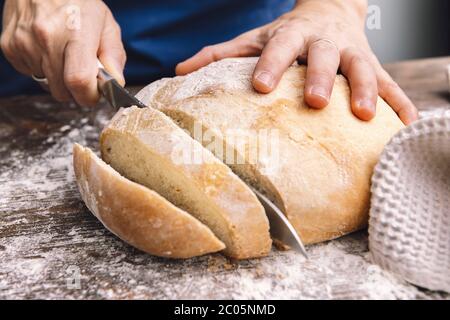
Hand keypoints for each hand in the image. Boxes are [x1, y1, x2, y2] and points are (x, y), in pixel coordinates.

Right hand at [1, 0, 125, 105]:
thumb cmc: (78, 1)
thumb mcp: (106, 24)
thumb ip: (114, 56)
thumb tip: (116, 83)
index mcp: (76, 33)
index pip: (79, 81)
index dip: (89, 96)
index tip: (94, 94)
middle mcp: (47, 38)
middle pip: (61, 90)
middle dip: (75, 90)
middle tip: (82, 73)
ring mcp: (24, 42)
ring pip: (45, 84)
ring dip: (57, 78)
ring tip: (63, 53)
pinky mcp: (9, 45)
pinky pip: (29, 73)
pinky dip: (40, 67)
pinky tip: (46, 48)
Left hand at [176, 0, 417, 124]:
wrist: (330, 10)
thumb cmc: (287, 34)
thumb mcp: (256, 39)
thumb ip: (221, 53)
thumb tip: (179, 70)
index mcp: (292, 35)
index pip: (279, 47)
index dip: (272, 64)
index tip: (261, 86)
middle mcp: (325, 42)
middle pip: (325, 57)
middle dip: (322, 77)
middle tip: (317, 101)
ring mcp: (353, 53)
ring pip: (363, 69)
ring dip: (366, 91)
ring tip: (364, 116)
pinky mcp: (372, 64)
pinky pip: (390, 83)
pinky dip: (399, 102)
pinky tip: (407, 123)